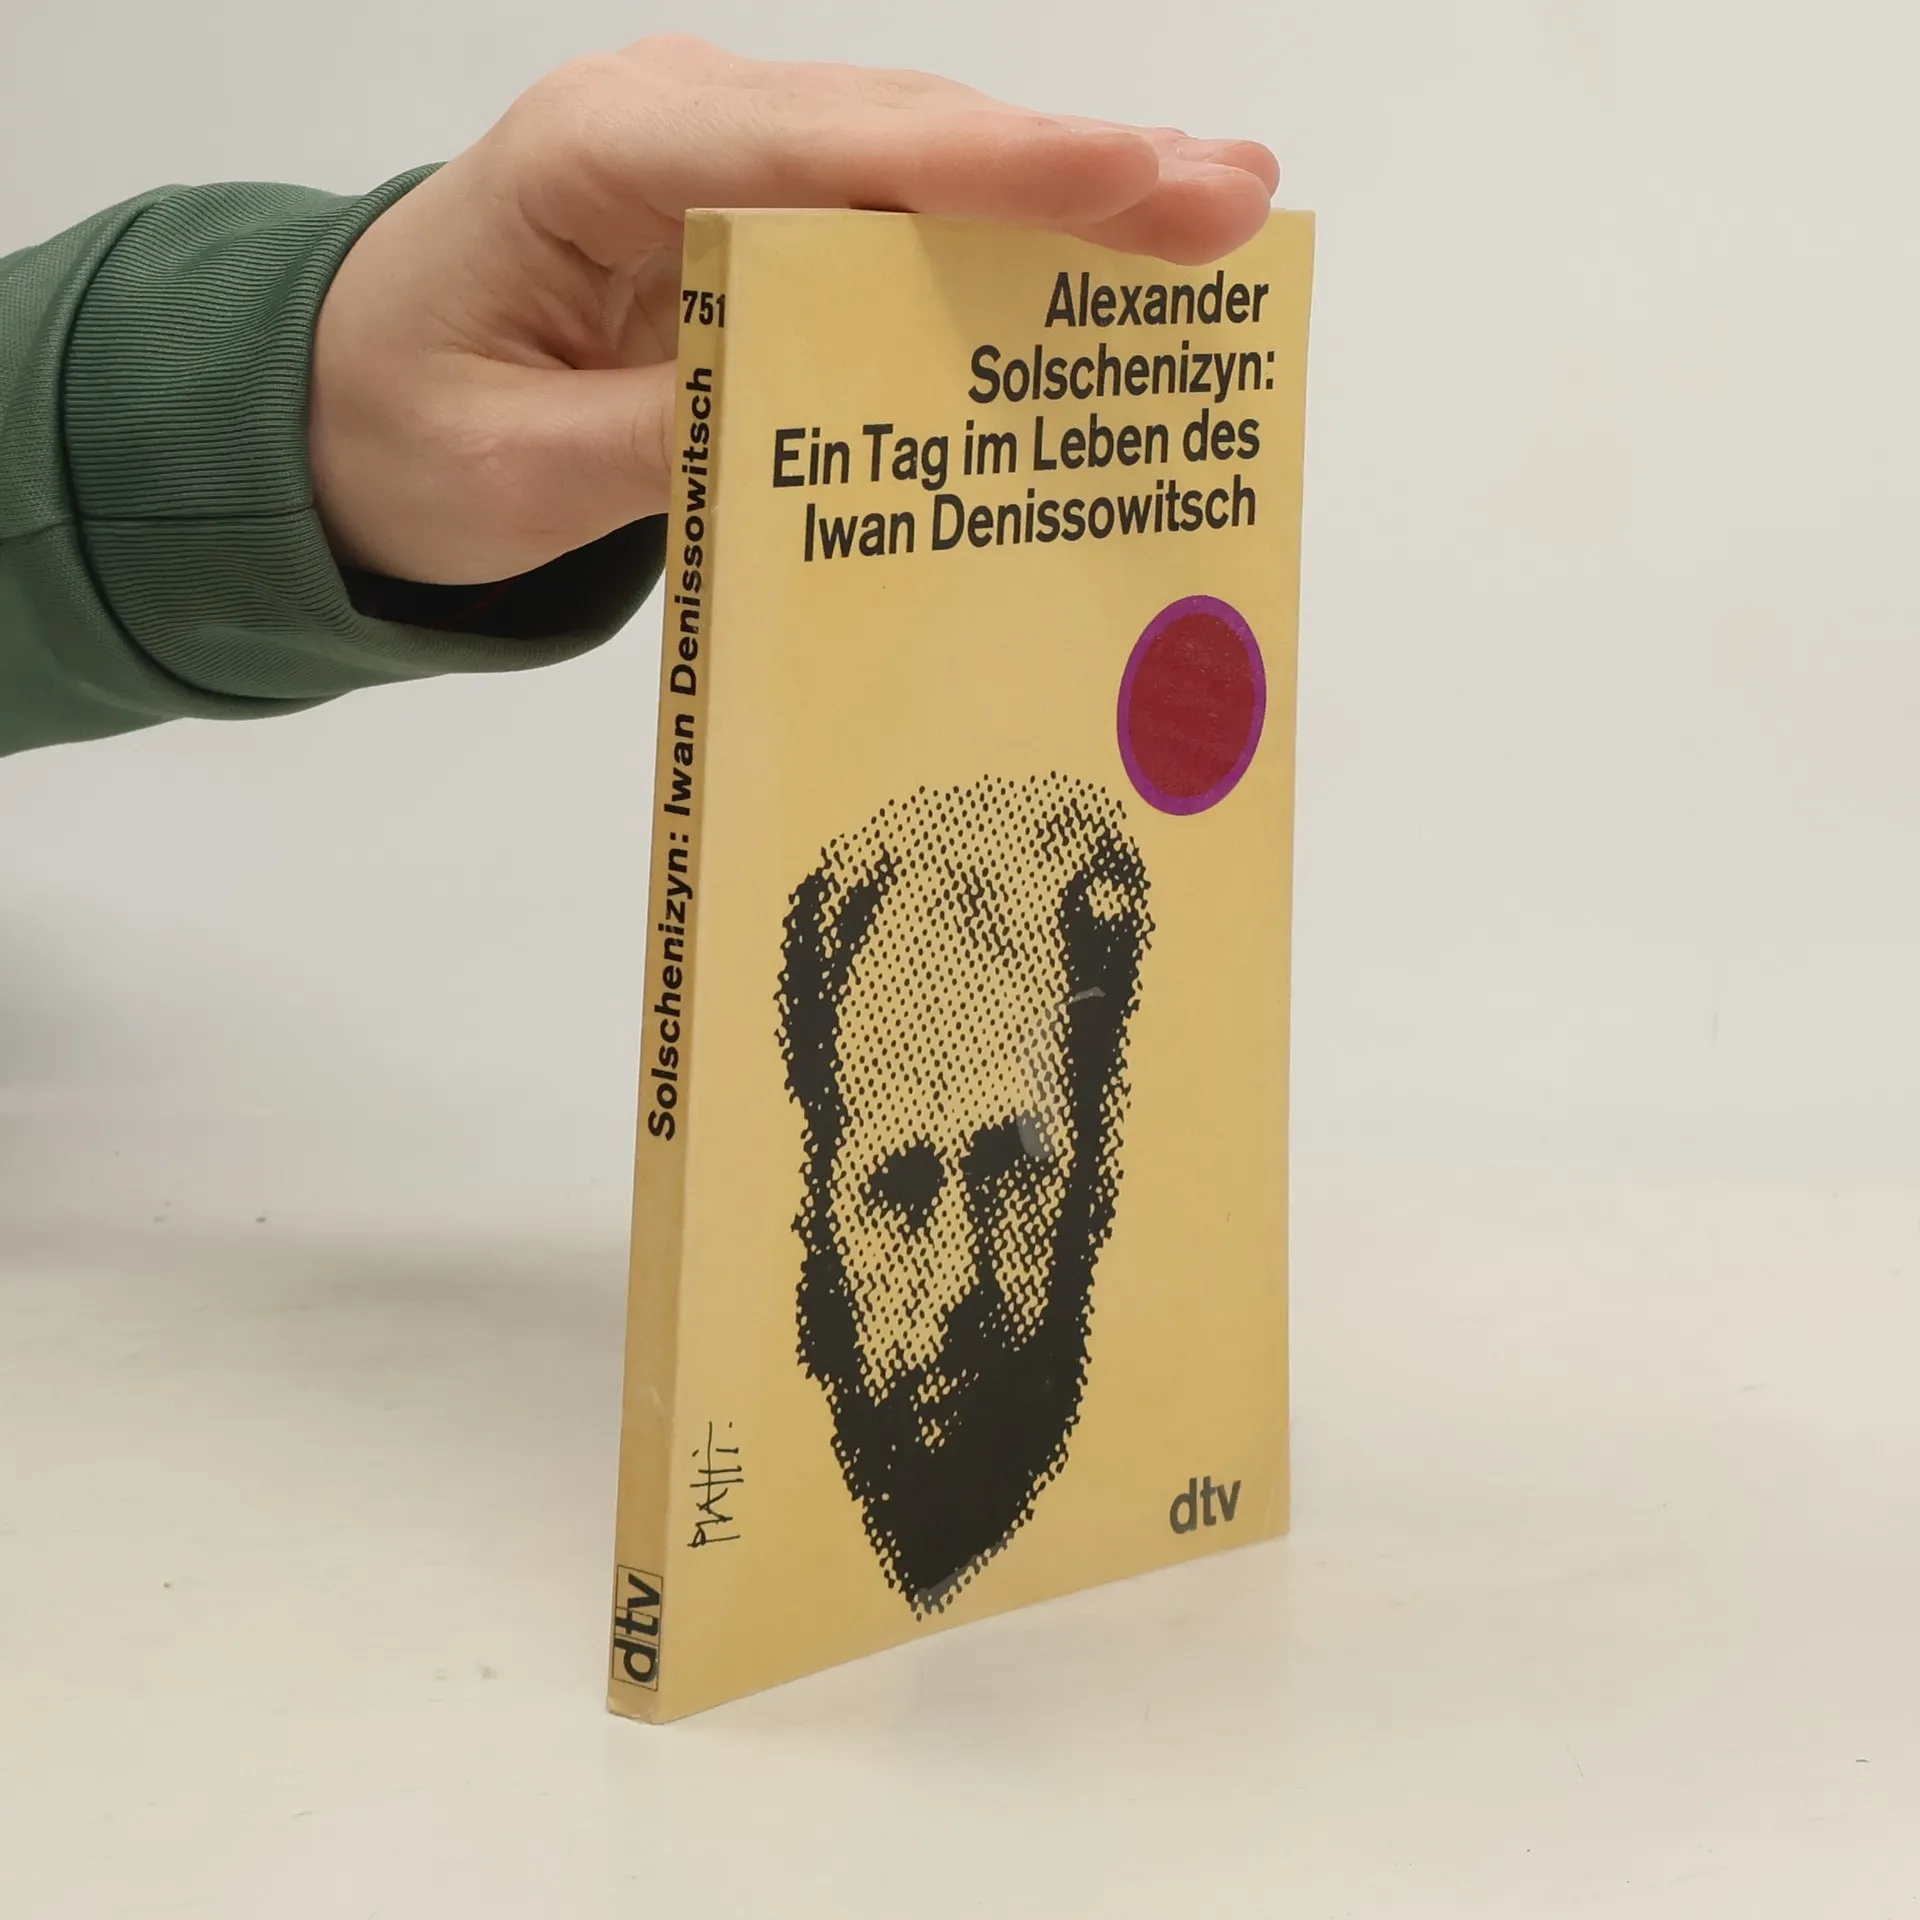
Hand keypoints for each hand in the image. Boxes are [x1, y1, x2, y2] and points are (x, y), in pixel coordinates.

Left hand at [309, 36, 1279, 585]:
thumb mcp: (511, 471)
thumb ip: (663, 442)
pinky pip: (888, 213)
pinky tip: (1102, 248)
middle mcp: (675, 125)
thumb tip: (826, 433)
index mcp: (595, 159)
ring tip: (1212, 208)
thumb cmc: (400, 428)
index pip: (815, 152)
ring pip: (913, 159)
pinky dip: (998, 236)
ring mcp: (721, 160)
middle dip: (1069, 170)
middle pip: (897, 135)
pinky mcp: (752, 215)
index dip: (980, 169)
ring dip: (1061, 191)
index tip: (1126, 179)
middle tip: (1232, 197)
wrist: (336, 405)